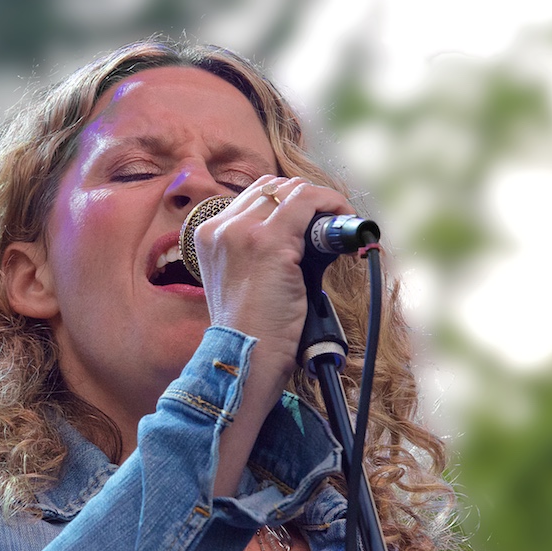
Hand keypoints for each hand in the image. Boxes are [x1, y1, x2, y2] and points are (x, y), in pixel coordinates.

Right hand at [194, 175, 353, 496]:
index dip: (287, 202)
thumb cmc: (250, 333)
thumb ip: (260, 254)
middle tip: (330, 223)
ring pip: (291, 191)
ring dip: (321, 202)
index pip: (253, 197)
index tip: (310, 220)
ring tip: (339, 225)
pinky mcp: (268, 242)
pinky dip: (331, 204)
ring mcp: (242, 232)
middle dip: (306, 201)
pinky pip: (307, 201)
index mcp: (207, 236)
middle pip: (272, 188)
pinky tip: (344, 218)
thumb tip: (305, 236)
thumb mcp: (243, 283)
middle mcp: (219, 227)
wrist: (243, 361)